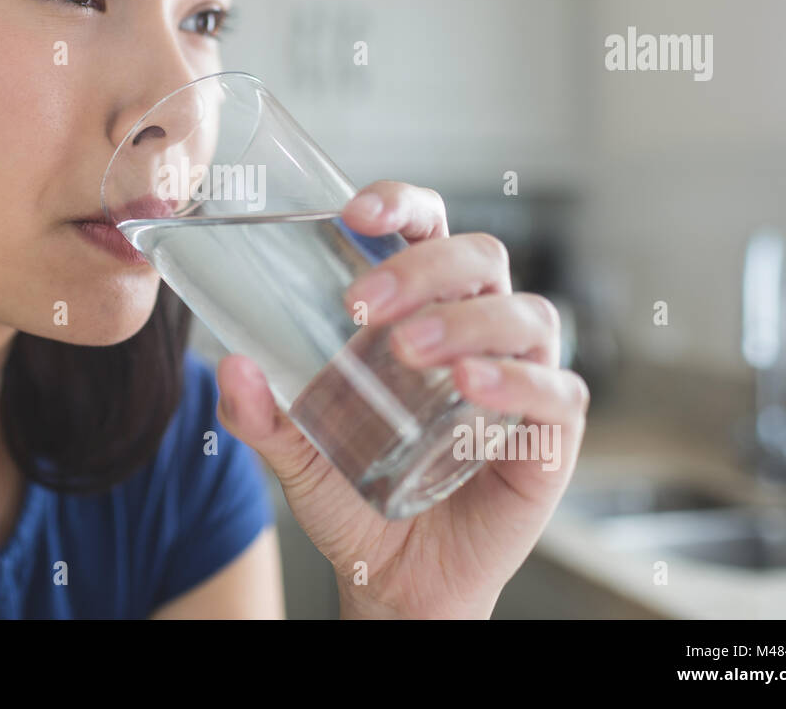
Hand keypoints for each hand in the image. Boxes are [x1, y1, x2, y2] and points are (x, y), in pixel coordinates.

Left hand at [214, 180, 588, 618]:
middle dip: (423, 267)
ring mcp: (521, 378)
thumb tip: (230, 367)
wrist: (393, 582)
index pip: (431, 230)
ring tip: (410, 351)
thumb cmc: (354, 499)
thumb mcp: (296, 454)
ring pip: (524, 314)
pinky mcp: (550, 435)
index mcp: (426, 311)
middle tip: (362, 306)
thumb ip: (261, 416)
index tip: (355, 212)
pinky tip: (472, 384)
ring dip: (466, 321)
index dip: (403, 203)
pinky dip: (516, 380)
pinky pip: (555, 390)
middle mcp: (480, 331)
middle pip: (479, 258)